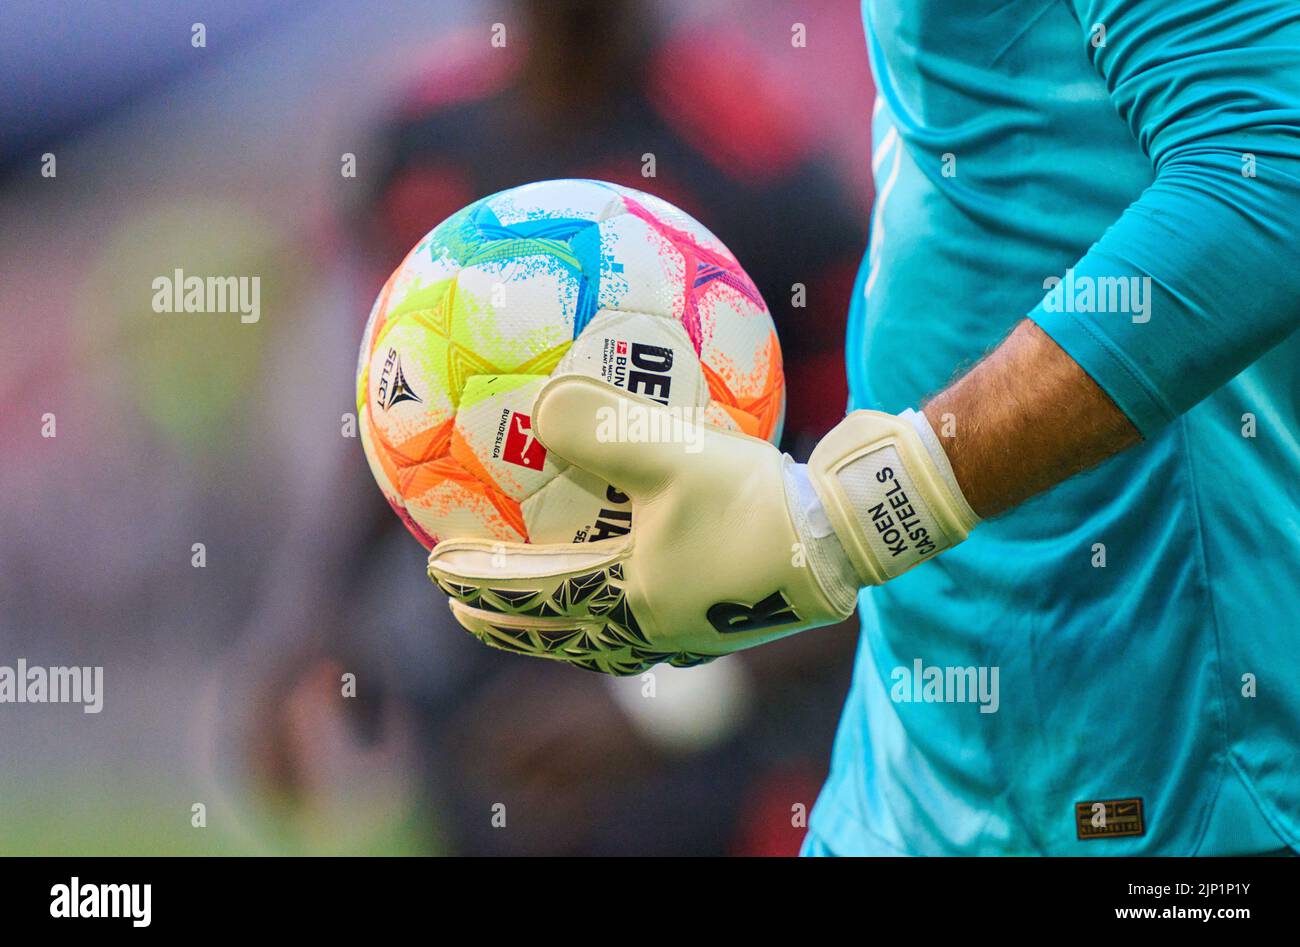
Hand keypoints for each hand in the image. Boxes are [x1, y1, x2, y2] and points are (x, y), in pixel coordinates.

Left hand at [428, 375, 978, 674]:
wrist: (844, 540)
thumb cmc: (755, 501)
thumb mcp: (670, 454)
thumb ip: (598, 429)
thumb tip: (540, 410)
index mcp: (626, 600)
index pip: (531, 597)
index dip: (481, 583)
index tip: (438, 570)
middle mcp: (652, 629)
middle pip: (560, 637)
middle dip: (510, 625)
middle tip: (469, 611)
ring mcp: (691, 634)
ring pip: (605, 642)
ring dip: (562, 630)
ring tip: (545, 612)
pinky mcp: (726, 622)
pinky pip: (651, 625)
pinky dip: (620, 612)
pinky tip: (636, 581)